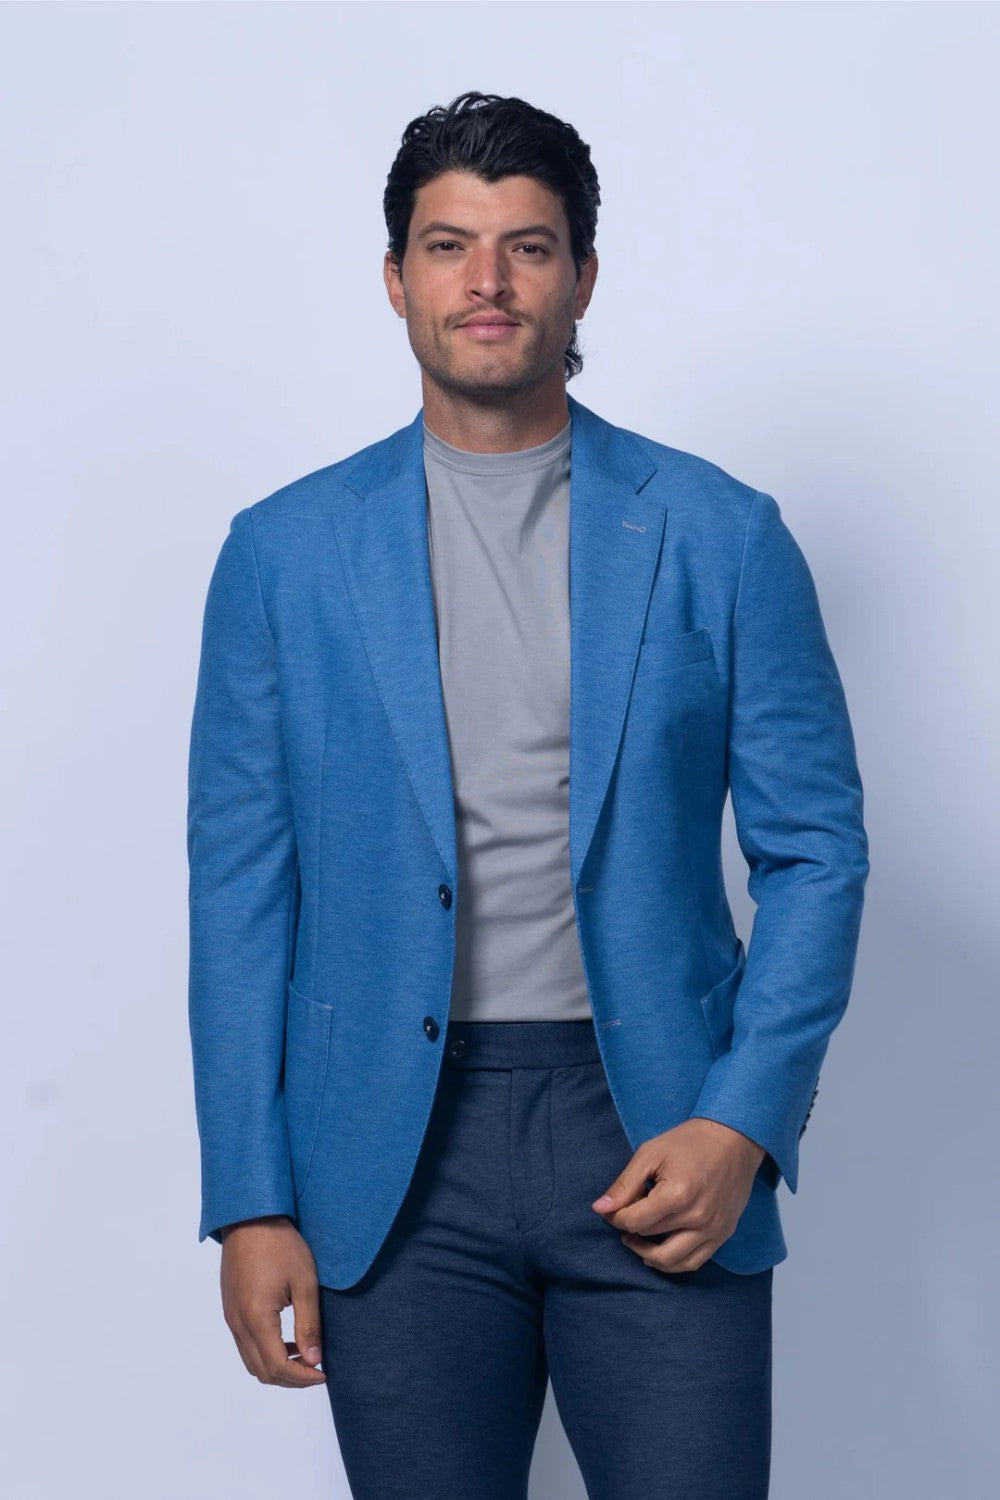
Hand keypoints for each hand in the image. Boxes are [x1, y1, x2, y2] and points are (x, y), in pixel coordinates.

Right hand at [219, 1216, 326, 1385]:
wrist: (249, 1216)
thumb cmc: (280, 1244)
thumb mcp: (304, 1282)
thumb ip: (308, 1324)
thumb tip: (314, 1359)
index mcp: (256, 1319)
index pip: (278, 1367)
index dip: (302, 1378)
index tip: (323, 1373)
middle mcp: (238, 1323)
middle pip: (261, 1371)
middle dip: (290, 1378)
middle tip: (316, 1369)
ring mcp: (231, 1317)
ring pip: (250, 1361)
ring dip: (276, 1367)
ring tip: (304, 1355)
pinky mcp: (230, 1308)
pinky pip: (245, 1344)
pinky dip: (265, 1352)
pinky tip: (286, 1339)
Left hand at [591, 1118, 765, 1272]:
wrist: (733, 1139)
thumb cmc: (689, 1142)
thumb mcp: (651, 1153)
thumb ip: (625, 1184)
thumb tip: (599, 1209)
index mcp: (676, 1195)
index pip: (634, 1221)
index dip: (616, 1217)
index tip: (612, 1208)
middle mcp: (697, 1218)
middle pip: (649, 1237)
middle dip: (630, 1228)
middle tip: (625, 1214)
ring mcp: (713, 1230)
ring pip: (671, 1261)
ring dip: (646, 1255)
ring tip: (635, 1239)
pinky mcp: (723, 1235)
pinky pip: (694, 1262)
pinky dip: (673, 1263)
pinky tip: (659, 1253)